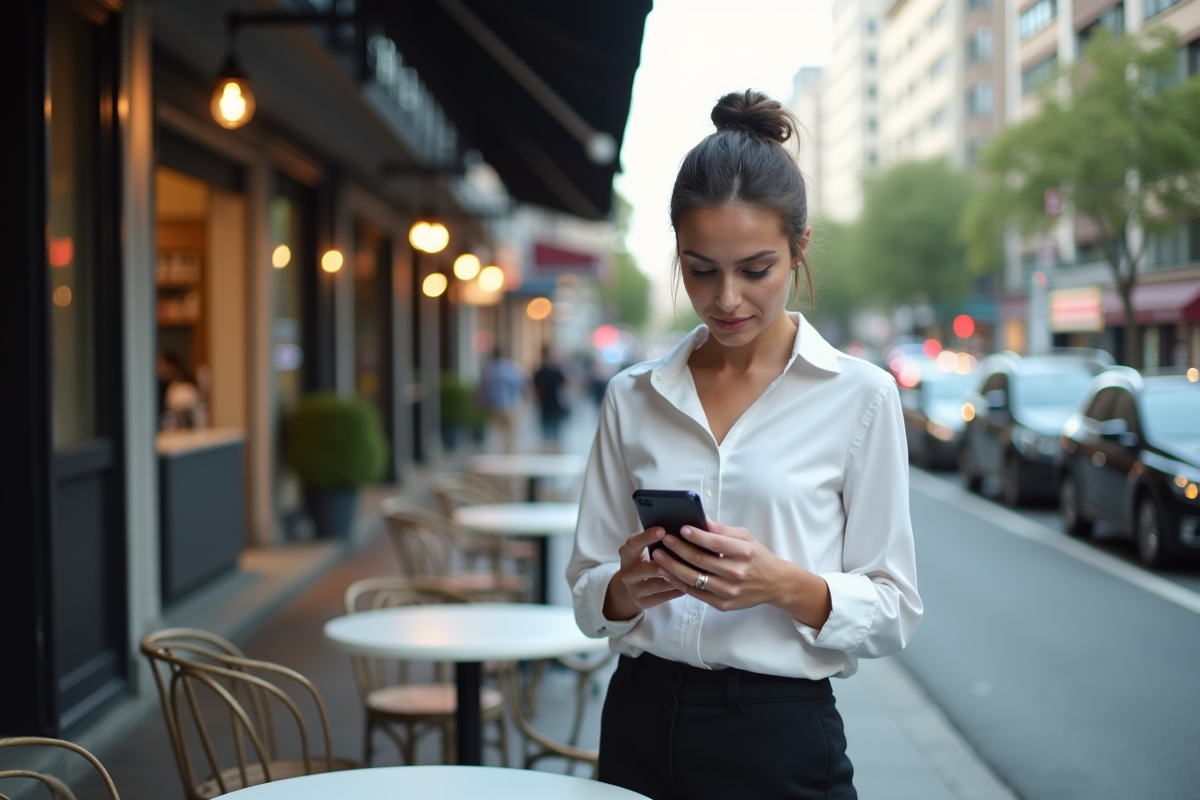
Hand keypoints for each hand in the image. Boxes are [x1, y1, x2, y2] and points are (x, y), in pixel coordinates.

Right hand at [603, 527, 684, 621]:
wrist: (634, 586)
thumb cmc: (647, 561)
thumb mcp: (646, 549)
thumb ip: (659, 541)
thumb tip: (683, 529)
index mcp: (627, 554)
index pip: (633, 543)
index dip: (646, 537)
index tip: (662, 530)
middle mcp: (627, 572)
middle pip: (641, 569)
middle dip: (658, 564)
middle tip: (674, 558)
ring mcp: (633, 589)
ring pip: (653, 585)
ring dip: (670, 579)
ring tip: (687, 574)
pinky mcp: (641, 602)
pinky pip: (660, 598)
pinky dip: (674, 592)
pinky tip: (687, 587)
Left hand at [653, 519, 831, 626]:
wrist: (775, 584)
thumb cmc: (757, 557)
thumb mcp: (746, 537)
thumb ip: (724, 530)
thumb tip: (702, 521)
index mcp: (744, 553)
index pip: (715, 543)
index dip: (696, 535)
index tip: (681, 528)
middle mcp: (737, 573)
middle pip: (700, 560)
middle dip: (677, 549)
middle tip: (663, 540)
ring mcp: (729, 591)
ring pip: (694, 579)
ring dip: (672, 567)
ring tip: (658, 557)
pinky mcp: (723, 604)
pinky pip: (696, 593)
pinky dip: (679, 583)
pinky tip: (667, 573)